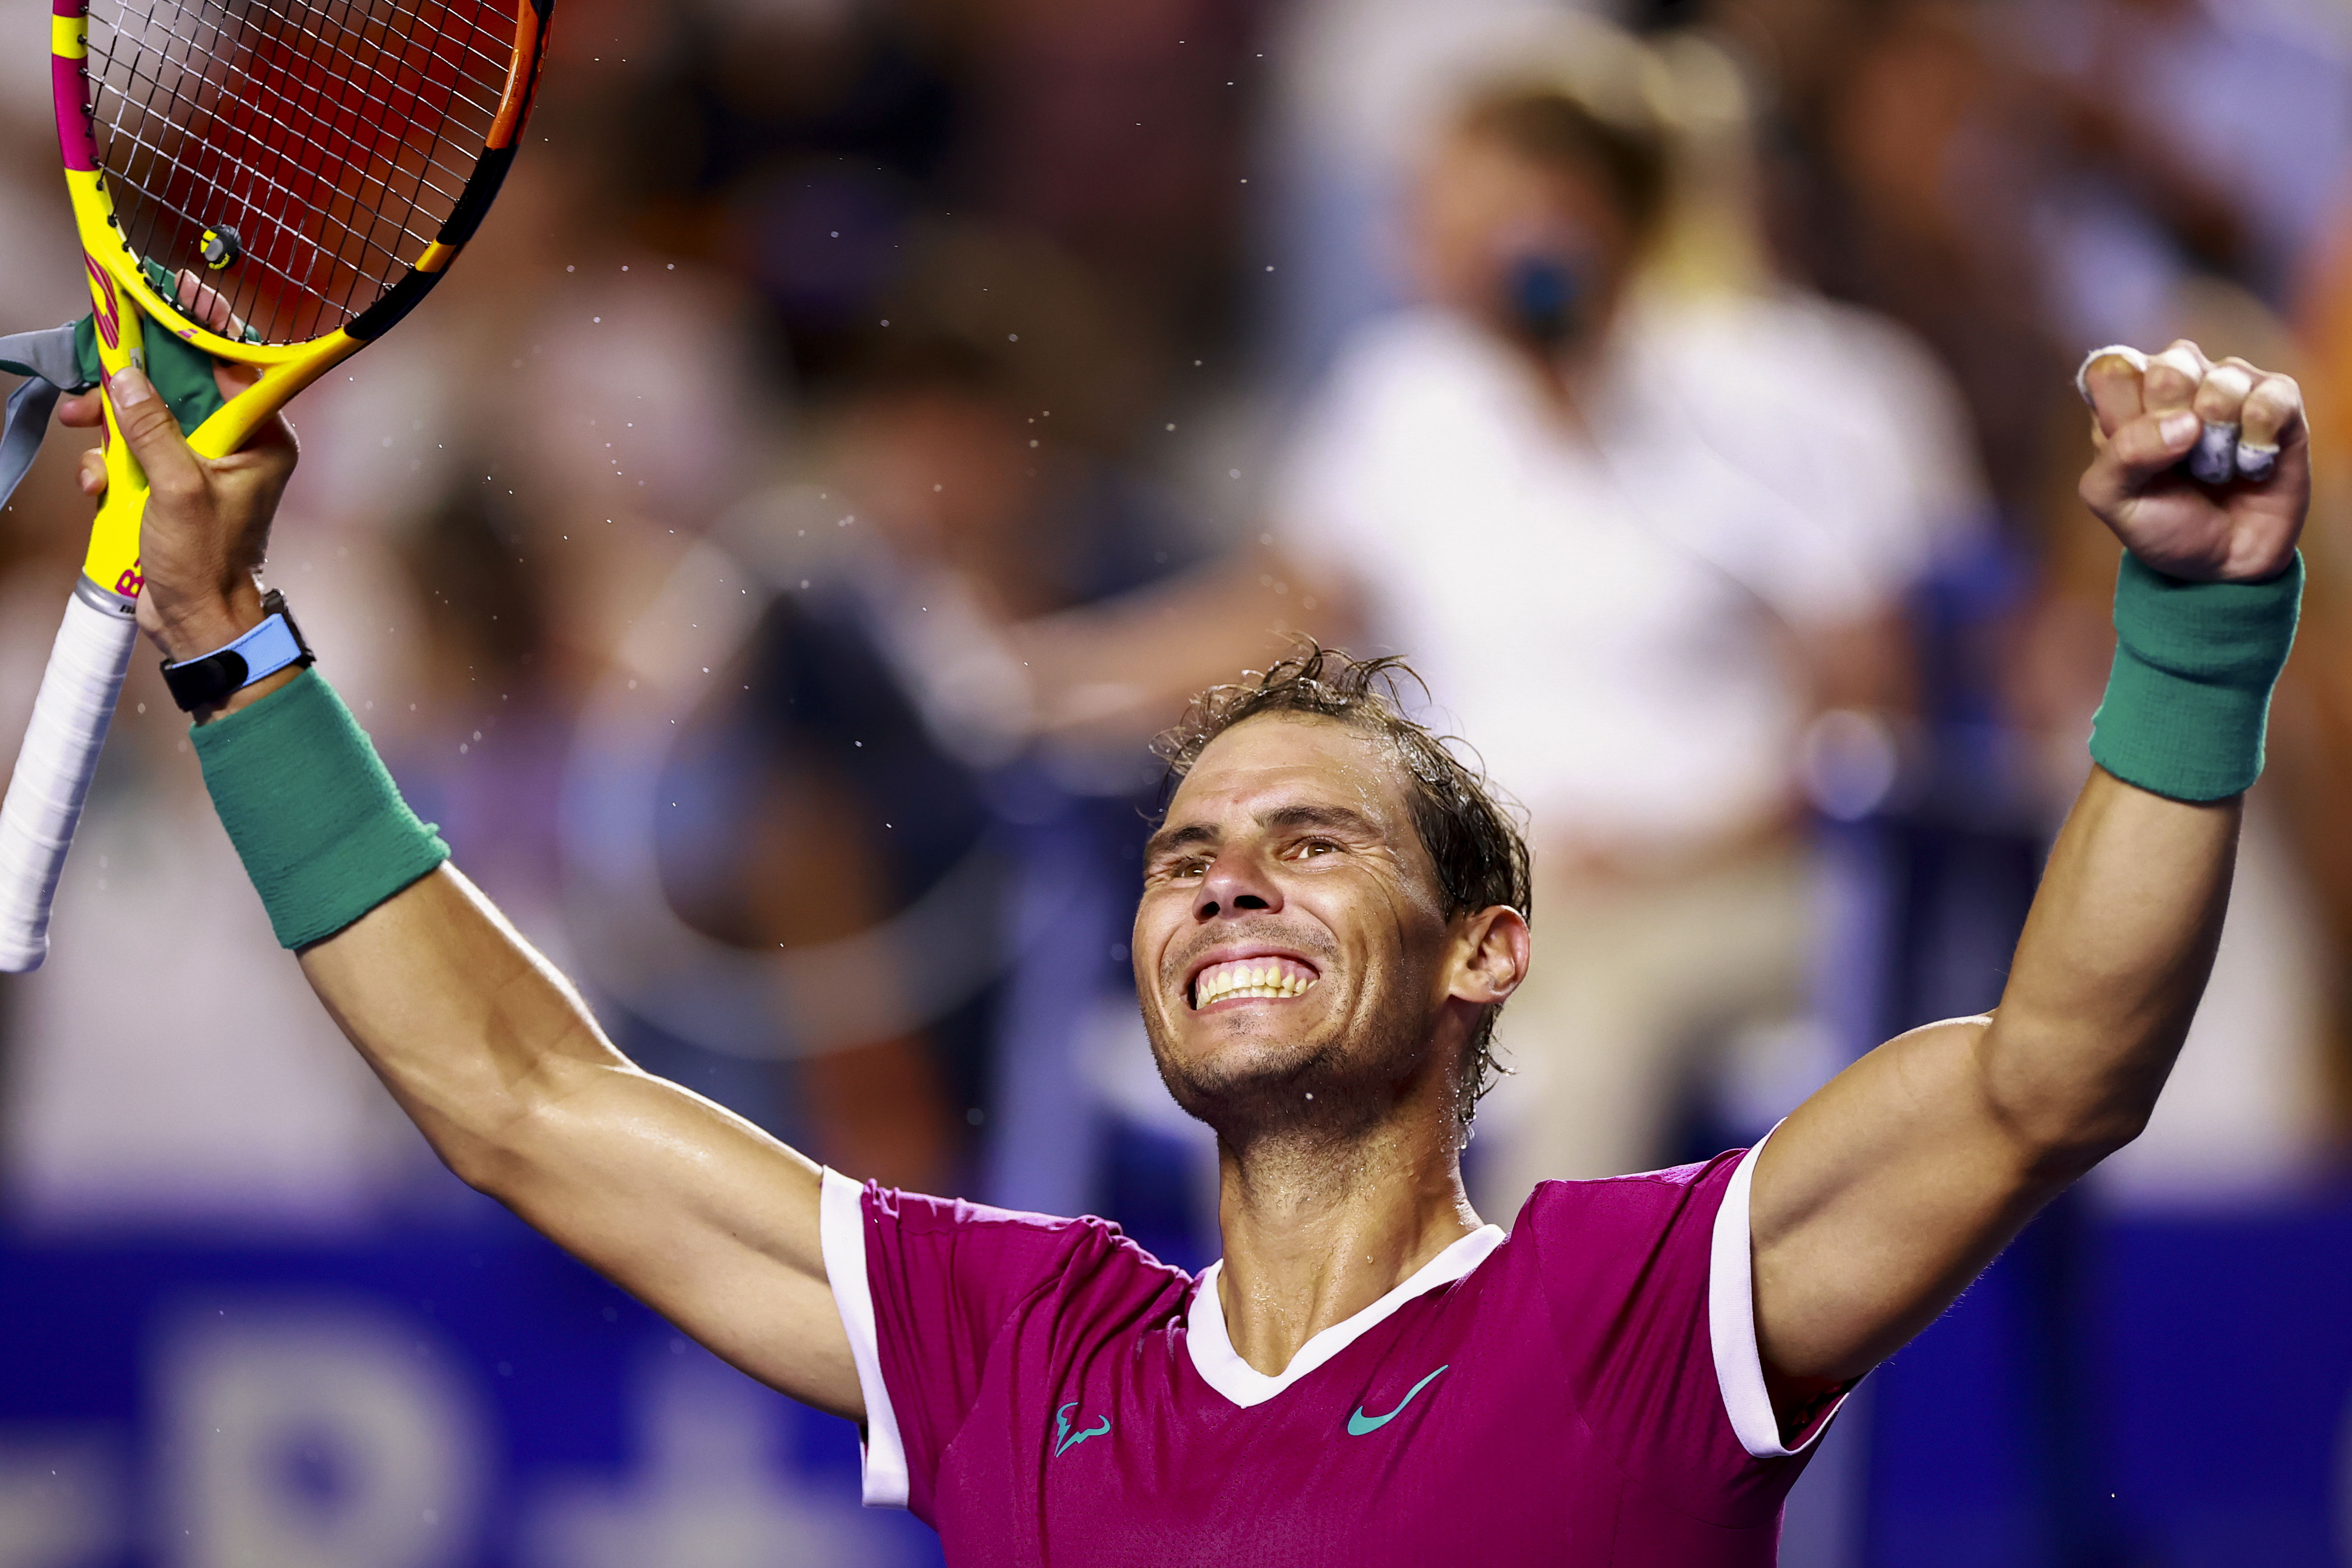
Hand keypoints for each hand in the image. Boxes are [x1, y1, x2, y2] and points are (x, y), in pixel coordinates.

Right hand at [58, 274, 297, 661]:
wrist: (197, 622)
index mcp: (262, 437)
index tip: (177, 289)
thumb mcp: (177, 489)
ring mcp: (200, 464)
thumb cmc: (207, 562)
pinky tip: (101, 486)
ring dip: (111, 429)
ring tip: (87, 436)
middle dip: (131, 384)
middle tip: (94, 378)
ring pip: (146, 417)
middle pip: (179, 385)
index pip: (235, 364)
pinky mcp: (169, 485)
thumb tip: (125, 373)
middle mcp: (236, 444)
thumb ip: (151, 427)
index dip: (203, 326)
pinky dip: (110, 464)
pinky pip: (132, 453)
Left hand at [2077, 340, 2305, 581]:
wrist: (2224, 562)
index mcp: (2125, 397)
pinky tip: (2251, 465)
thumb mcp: (2115, 501)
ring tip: (2215, 469)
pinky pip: (2271, 399)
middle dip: (2172, 424)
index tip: (2133, 455)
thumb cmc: (2163, 523)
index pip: (2112, 370)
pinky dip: (2258, 442)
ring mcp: (2229, 384)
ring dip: (2217, 442)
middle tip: (2179, 461)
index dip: (2123, 416)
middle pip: (2170, 367)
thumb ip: (2121, 455)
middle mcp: (2177, 379)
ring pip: (2223, 381)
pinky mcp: (2279, 399)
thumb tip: (2185, 423)